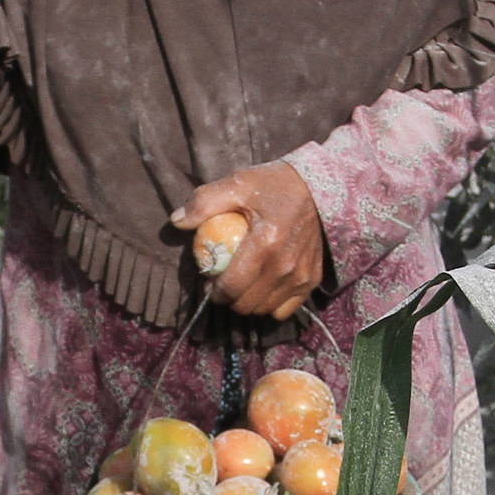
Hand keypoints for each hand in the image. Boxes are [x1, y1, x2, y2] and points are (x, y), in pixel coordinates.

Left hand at [172, 164, 325, 321]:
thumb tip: (176, 221)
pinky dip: (271, 304)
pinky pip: (285, 309)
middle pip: (246, 304)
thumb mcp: (236, 184)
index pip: (232, 286)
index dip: (214, 292)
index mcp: (265, 243)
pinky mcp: (311, 280)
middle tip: (223, 283)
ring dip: (248, 302)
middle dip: (229, 298)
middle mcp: (285, 265)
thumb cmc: (273, 185)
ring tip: (243, 284)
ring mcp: (301, 275)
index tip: (208, 281)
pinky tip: (263, 288)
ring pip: (264, 310)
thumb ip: (204, 203)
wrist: (317, 188)